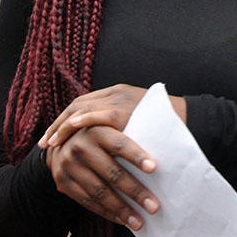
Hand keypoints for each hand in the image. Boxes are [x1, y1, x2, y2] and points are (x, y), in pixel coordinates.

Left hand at [39, 84, 187, 149]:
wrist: (191, 120)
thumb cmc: (167, 127)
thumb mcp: (139, 122)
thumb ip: (122, 126)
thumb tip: (107, 143)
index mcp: (117, 94)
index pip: (83, 103)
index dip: (65, 120)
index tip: (52, 137)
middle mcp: (115, 93)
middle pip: (77, 104)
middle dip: (59, 124)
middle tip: (45, 143)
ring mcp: (119, 99)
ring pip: (82, 107)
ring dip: (64, 125)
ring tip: (51, 143)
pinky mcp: (125, 110)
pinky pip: (97, 114)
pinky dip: (82, 122)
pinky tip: (69, 130)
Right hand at [44, 123, 158, 229]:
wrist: (60, 139)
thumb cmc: (99, 134)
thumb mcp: (109, 126)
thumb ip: (129, 132)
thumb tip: (164, 142)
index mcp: (96, 129)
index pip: (120, 143)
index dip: (136, 156)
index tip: (154, 168)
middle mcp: (80, 146)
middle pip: (112, 172)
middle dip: (135, 191)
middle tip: (154, 206)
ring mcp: (69, 166)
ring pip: (100, 191)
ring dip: (122, 209)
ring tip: (140, 221)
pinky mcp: (63, 182)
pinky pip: (87, 201)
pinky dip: (106, 212)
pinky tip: (122, 220)